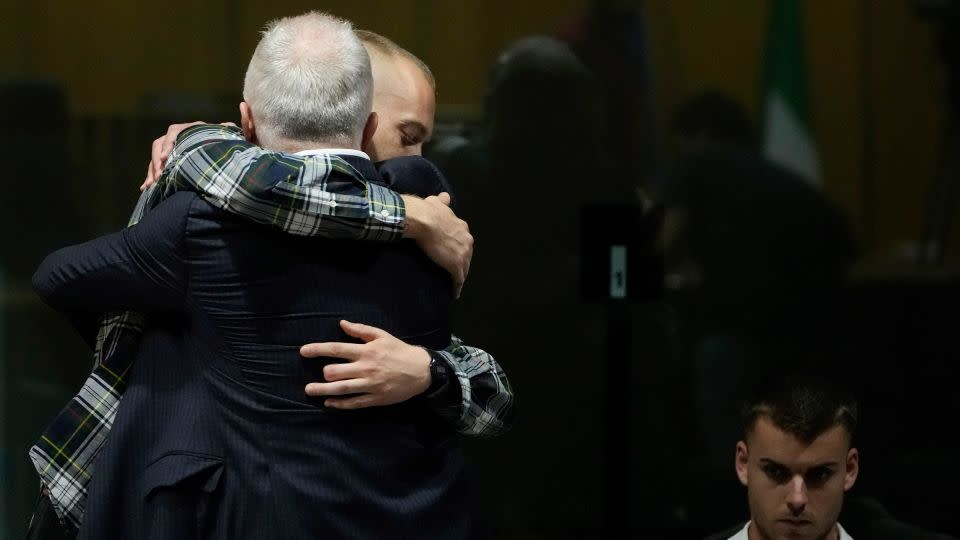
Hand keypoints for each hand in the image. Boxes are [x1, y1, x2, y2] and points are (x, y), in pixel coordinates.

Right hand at [140, 121, 236, 191]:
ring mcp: (170, 148)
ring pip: (155, 158)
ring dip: (152, 171)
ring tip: (151, 185)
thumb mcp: (224, 136)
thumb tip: (231, 126)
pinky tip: (145, 188)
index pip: (173, 132)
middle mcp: (177, 136)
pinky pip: (155, 167)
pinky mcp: (167, 160)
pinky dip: (150, 177)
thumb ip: (225, 131)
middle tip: (159, 176)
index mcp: (190, 128)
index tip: (165, 157)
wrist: (220, 150)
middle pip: (159, 145)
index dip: (168, 143)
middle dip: (156, 161)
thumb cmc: (221, 141)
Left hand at [301, 320, 431, 408]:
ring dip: (322, 390)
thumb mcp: (382, 336)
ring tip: (309, 390)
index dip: (318, 350)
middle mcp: (366, 368)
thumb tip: (341, 324)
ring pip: (341, 389)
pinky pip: (354, 403)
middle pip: (335, 372)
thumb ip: (361, 330)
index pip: (336, 349)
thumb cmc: (399, 351)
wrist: (421, 370)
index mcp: (366, 351)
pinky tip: (329, 403)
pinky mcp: (375, 399)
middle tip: (319, 374)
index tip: (303, 351)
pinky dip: (340, 404)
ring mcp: (370, 385)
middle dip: (324, 372)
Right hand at [401, 192, 472, 296]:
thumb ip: (443, 202)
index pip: (463, 240)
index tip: (454, 252)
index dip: (459, 247)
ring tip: (456, 282)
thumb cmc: (429, 211)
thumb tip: (445, 196)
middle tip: (455, 268)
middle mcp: (466, 241)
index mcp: (462, 227)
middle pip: (467, 255)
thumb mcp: (438, 203)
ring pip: (464, 268)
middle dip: (462, 261)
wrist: (424, 219)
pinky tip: (455, 293)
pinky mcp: (455, 265)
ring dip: (461, 275)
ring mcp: (462, 254)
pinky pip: (458, 279)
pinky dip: (456, 286)